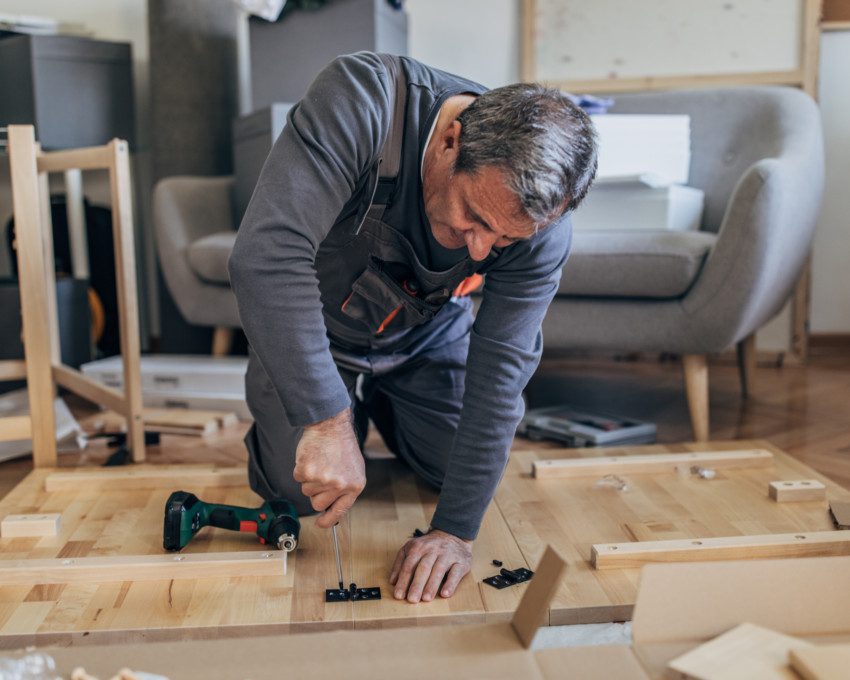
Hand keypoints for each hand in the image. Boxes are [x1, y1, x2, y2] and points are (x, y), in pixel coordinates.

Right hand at [293, 408, 365, 527]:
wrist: (331, 426)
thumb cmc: (342, 445)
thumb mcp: (354, 469)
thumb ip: (346, 488)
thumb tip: (334, 507)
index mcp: (354, 485)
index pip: (340, 511)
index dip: (328, 520)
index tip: (321, 523)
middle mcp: (339, 485)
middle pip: (318, 504)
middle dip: (316, 493)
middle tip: (321, 476)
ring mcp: (323, 479)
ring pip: (306, 491)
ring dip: (309, 479)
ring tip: (319, 462)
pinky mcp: (306, 472)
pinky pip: (298, 479)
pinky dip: (301, 469)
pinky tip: (311, 458)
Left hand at [389, 529, 471, 602]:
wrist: (453, 534)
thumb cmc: (429, 547)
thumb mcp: (411, 549)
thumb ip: (400, 563)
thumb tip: (393, 581)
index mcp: (418, 547)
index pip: (409, 566)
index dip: (403, 581)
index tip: (399, 595)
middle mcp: (433, 550)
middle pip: (423, 568)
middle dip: (417, 585)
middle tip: (412, 599)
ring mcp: (448, 555)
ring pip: (439, 570)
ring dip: (432, 585)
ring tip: (426, 599)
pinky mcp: (461, 562)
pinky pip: (456, 572)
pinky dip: (451, 584)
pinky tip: (445, 593)